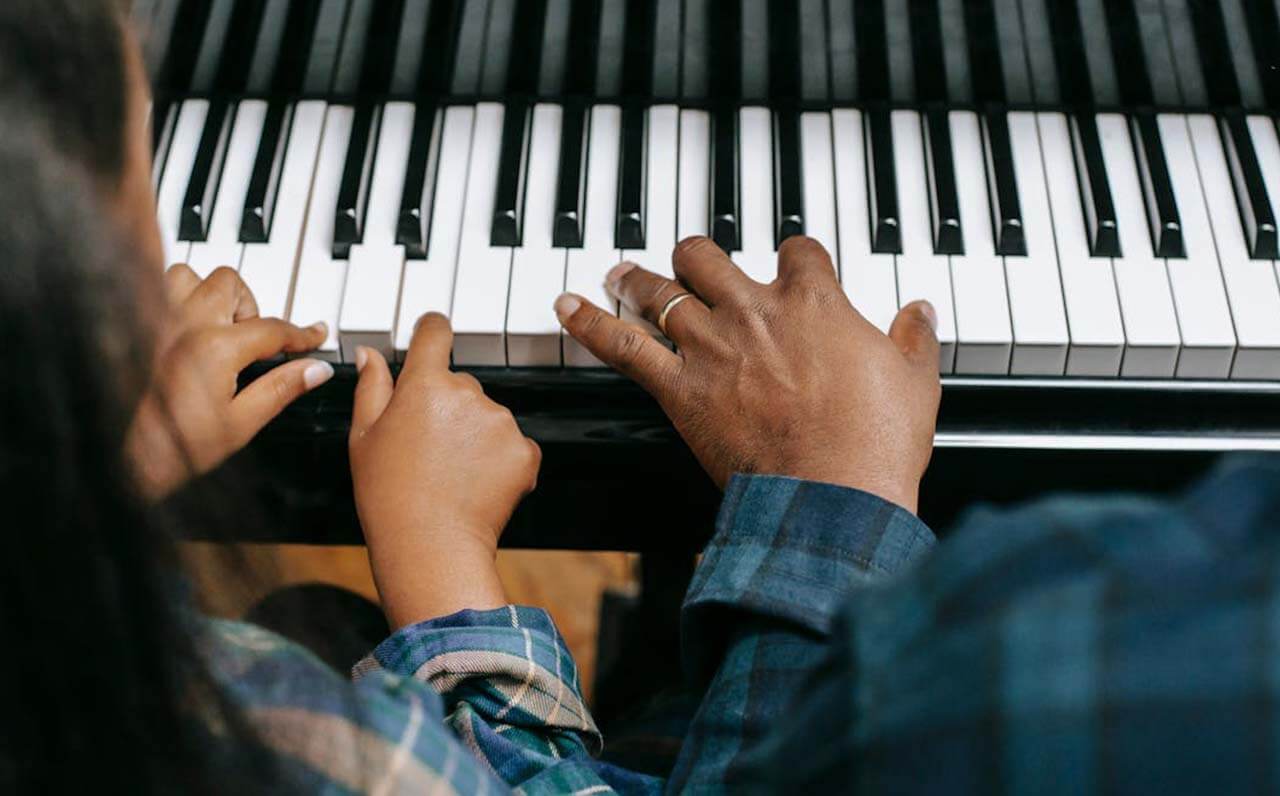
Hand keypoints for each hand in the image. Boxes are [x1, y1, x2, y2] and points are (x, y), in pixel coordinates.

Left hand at [127, 265, 332, 496]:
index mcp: (216, 348)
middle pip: (232, 284)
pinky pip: (158, 291)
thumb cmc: (174, 447)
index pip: (273, 329)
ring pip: (191, 277)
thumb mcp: (241, 423)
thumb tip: (315, 370)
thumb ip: (281, 389)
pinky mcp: (136, 329)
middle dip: (252, 307)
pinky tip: (188, 327)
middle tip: (256, 340)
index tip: (314, 336)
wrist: (123, 459)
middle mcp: (184, 325)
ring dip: (212, 294)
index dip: (301, 334)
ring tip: (220, 325)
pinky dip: (179, 299)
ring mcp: (156, 322)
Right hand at [349, 313, 540, 627]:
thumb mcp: (364, 437)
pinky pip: (513, 444)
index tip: (431, 335)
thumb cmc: (389, 496)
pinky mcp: (526, 451)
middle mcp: (469, 393)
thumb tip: (371, 354)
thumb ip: (371, 387)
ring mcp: (501, 422)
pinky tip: (475, 482)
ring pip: (488, 414)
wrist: (431, 546)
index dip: (432, 332)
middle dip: (447, 404)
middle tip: (426, 446)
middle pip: (461, 382)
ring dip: (474, 433)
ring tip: (449, 470)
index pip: (435, 331)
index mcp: (424, 384)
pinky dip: (499, 459)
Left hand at [555, 236, 939, 512]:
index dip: (793, 256)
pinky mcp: (680, 389)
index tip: (793, 265)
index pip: (797, 251)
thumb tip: (921, 311)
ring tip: (621, 272)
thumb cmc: (876, 444)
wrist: (833, 495)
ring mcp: (713, 346)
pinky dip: (590, 323)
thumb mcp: (915, 382)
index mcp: (815, 302)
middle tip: (689, 262)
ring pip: (662, 291)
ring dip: (638, 278)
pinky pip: (622, 345)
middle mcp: (756, 311)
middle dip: (697, 256)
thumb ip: (913, 339)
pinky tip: (567, 305)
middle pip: (710, 257)